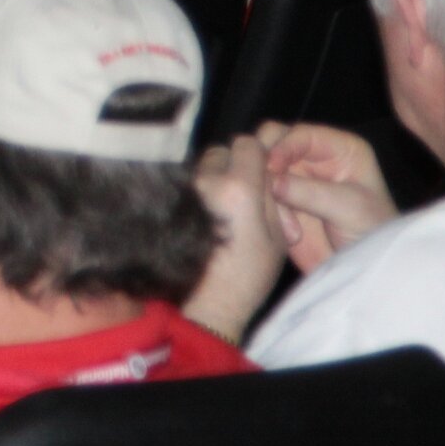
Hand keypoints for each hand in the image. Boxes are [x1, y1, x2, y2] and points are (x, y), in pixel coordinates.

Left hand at [184, 135, 286, 338]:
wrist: (209, 301)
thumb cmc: (249, 274)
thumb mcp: (277, 236)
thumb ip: (270, 196)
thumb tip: (262, 172)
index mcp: (238, 188)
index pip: (246, 143)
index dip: (255, 155)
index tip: (258, 171)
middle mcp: (205, 181)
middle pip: (220, 151)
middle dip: (232, 165)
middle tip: (240, 192)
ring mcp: (182, 190)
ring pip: (200, 166)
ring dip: (212, 177)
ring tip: (220, 206)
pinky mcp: (167, 201)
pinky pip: (186, 183)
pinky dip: (196, 191)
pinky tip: (204, 214)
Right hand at [263, 121, 397, 269]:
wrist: (364, 269)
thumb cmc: (372, 234)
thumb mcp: (350, 209)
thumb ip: (311, 192)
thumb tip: (272, 182)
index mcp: (338, 149)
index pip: (300, 133)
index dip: (283, 146)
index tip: (271, 166)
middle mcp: (313, 157)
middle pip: (272, 142)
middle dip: (266, 164)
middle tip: (265, 188)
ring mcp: (294, 179)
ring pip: (259, 167)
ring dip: (264, 191)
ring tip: (287, 224)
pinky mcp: (279, 201)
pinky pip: (256, 193)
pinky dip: (262, 208)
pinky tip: (285, 231)